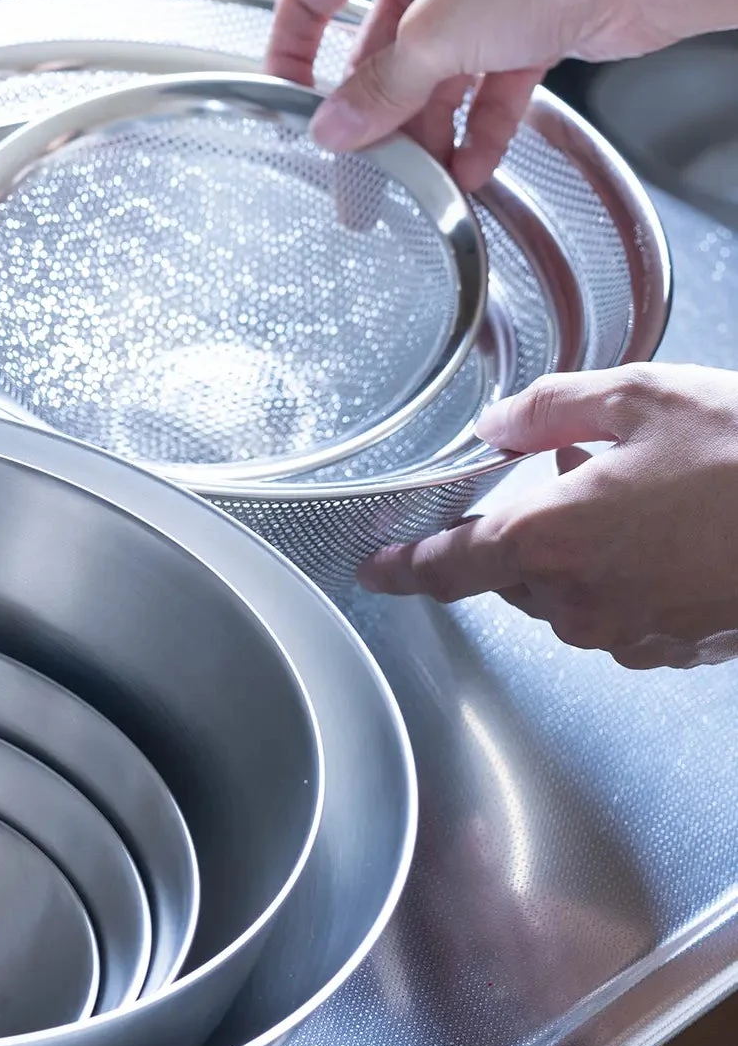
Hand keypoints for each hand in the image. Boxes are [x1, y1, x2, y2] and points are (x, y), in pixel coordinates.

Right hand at [265, 0, 737, 189]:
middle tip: (356, 172)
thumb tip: (335, 129)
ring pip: (429, 79)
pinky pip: (481, 92)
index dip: (291, 52)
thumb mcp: (434, 34)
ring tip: (416, 183)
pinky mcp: (520, 26)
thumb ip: (377, 92)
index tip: (284, 104)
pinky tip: (468, 171)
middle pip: (375, 52)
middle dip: (372, 116)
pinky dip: (475, 133)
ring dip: (425, 135)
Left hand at [357, 364, 737, 668]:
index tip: (373, 569)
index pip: (446, 566)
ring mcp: (628, 634)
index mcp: (550, 542)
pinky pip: (617, 615)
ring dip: (578, 549)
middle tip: (577, 470)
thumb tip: (496, 425)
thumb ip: (547, 409)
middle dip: (525, 527)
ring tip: (639, 495)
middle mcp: (579, 602)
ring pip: (564, 595)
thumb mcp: (640, 397)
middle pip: (510, 574)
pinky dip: (623, 576)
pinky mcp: (673, 649)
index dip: (403, 567)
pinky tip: (670, 534)